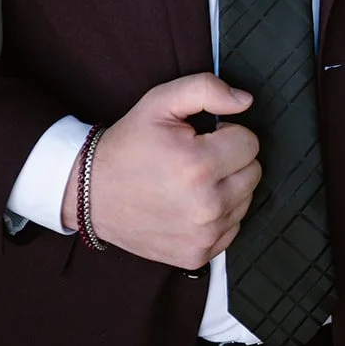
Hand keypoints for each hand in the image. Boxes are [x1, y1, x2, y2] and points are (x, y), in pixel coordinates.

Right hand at [62, 74, 260, 268]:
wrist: (91, 193)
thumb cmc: (128, 145)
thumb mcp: (160, 102)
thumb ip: (206, 90)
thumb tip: (245, 101)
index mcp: (198, 166)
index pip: (250, 143)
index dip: (226, 133)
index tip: (202, 138)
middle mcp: (205, 206)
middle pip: (253, 172)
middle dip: (230, 160)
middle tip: (196, 158)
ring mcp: (202, 236)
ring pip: (246, 199)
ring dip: (227, 187)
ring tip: (191, 181)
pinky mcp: (197, 255)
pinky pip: (233, 227)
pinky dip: (219, 214)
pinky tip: (191, 204)